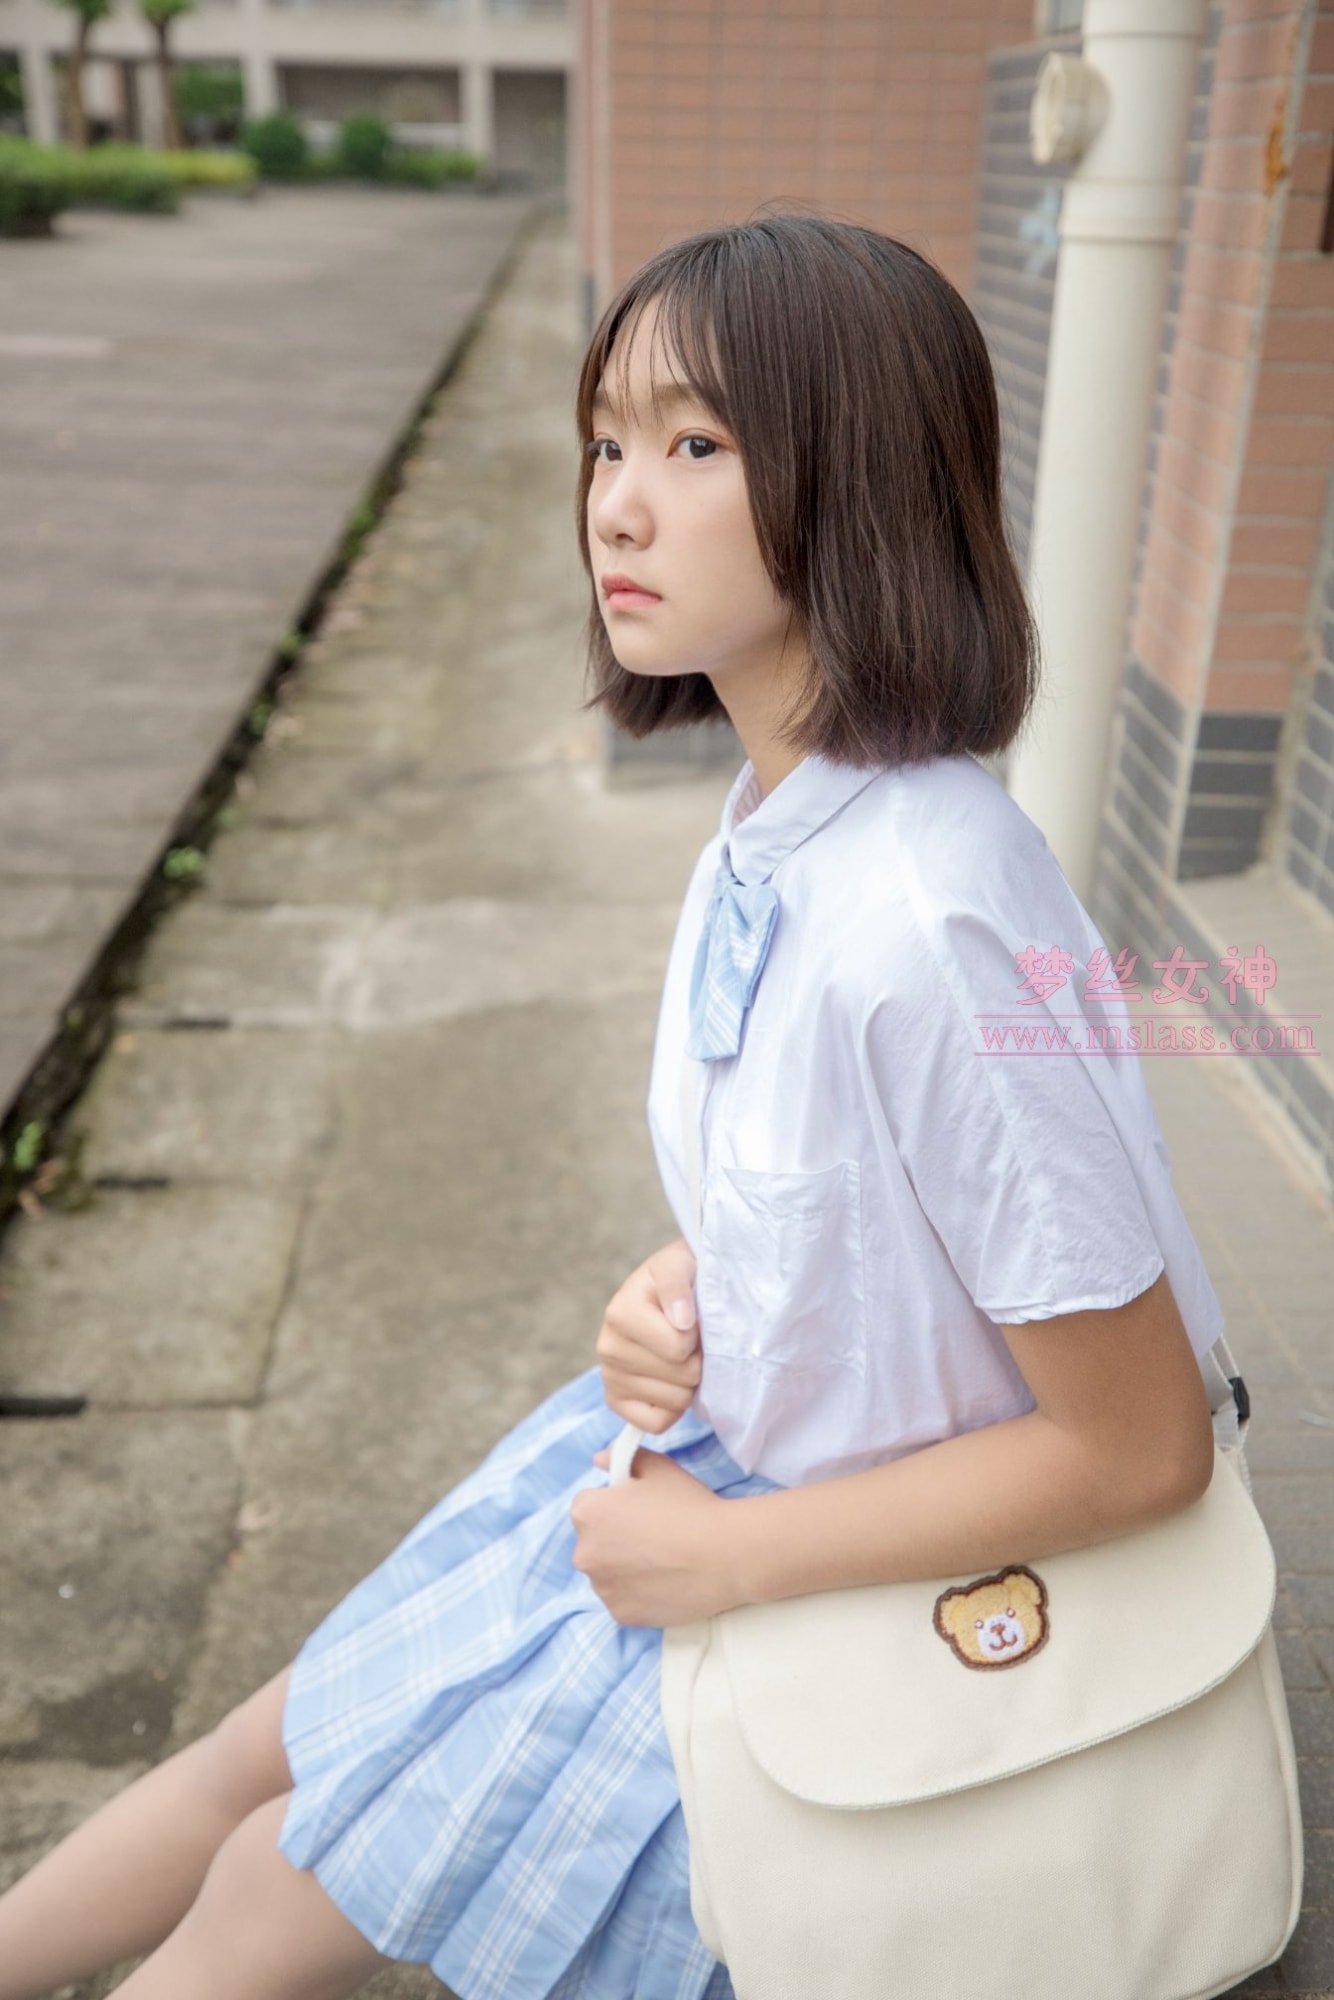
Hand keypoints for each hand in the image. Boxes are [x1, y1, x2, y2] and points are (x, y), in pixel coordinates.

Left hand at [571, 1445, 736, 1626]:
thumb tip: (599, 1460)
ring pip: (608, 1573)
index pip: (589, 1505)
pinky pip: (623, 1600)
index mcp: (587, 1513)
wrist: (725, 1555)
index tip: (642, 1510)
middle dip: (616, 1538)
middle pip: (595, 1542)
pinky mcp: (621, 1615)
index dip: (616, 1505)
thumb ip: (622, 1458)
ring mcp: (602, 1588)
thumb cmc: (690, 1506)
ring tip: (664, 1561)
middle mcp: (584, 1553)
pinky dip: (638, 1594)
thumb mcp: (658, 1468)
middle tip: (655, 1535)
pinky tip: (665, 1582)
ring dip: (625, 1568)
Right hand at [596, 1236, 701, 1434]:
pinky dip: (674, 1408)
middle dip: (696, 1360)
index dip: (697, 1336)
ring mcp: (609, 1378)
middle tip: (690, 1341)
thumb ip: (677, 1286)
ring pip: (675, 1402)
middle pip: (681, 1377)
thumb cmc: (680, 1277)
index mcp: (620, 1313)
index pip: (678, 1349)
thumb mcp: (679, 1265)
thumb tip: (681, 1322)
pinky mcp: (615, 1402)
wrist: (669, 1290)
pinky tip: (671, 1382)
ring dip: (688, 1383)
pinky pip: (658, 1424)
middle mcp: (607, 1348)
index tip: (693, 1320)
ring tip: (681, 1358)